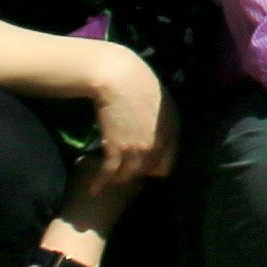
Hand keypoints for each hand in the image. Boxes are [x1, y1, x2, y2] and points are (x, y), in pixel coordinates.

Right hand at [79, 44, 174, 193]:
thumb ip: (164, 123)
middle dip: (137, 173)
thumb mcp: (162, 103)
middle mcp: (159, 143)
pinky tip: (93, 189)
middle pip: (148, 172)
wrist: (119, 77)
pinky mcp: (117, 148)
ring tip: (109, 181)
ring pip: (129, 175)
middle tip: (124, 172)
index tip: (143, 166)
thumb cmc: (139, 83)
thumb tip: (159, 136)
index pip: (167, 165)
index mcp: (173, 131)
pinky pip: (109, 173)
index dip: (154, 167)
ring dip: (118, 179)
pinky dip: (100, 183)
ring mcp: (139, 148)